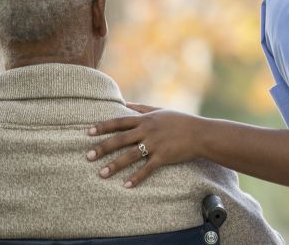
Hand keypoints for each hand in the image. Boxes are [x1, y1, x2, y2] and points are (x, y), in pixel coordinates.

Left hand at [86, 104, 203, 186]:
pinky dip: (136, 177)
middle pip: (120, 139)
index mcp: (146, 119)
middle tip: (87, 156)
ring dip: (114, 165)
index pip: (119, 122)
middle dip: (102, 148)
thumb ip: (142, 108)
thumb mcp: (161, 110)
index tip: (88, 132)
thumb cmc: (181, 121)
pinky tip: (126, 185)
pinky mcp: (163, 157)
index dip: (103, 126)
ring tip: (101, 174)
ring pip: (130, 155)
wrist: (201, 133)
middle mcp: (148, 131)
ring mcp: (155, 144)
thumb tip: (124, 103)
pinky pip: (147, 169)